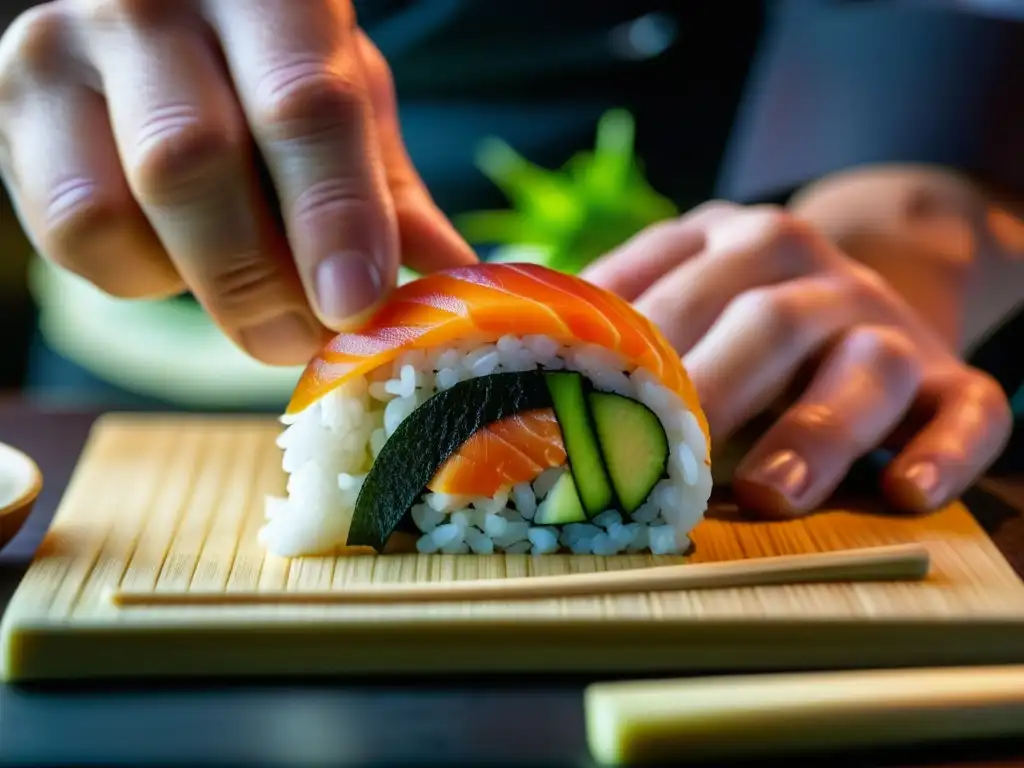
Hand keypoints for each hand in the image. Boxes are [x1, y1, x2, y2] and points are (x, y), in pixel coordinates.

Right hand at [0, 0, 475, 364]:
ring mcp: (62, 53)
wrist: (159, 14)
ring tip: (254, 299)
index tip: (357, 306)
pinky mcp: (10, 110)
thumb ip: (388, 186)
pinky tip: (181, 257)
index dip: (334, 216)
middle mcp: (150, 4)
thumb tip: (456, 278)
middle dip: (261, 280)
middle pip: (193, 162)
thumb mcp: (348, 99)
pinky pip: (71, 235)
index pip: (302, 103)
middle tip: (308, 338)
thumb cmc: (275, 60)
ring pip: (116, 209)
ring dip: (199, 288)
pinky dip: (138, 277)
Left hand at [582, 202, 1013, 517]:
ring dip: (814, 431)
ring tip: (766, 494)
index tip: (571, 410)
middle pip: (764, 325)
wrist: (877, 282)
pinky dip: (944, 451)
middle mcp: (817, 275)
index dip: (623, 353)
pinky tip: (905, 492)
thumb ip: (610, 313)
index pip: (671, 291)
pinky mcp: (955, 379)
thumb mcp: (683, 285)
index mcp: (736, 240)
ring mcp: (888, 326)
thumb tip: (498, 350)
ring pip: (863, 368)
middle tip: (656, 460)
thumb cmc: (744, 314)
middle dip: (710, 392)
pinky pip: (968, 412)